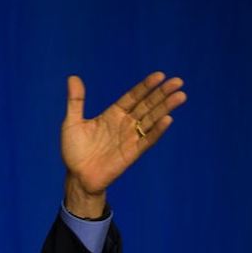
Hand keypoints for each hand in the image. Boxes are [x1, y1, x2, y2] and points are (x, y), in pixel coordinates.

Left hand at [61, 72, 185, 217]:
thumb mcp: (71, 122)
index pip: (133, 97)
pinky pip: (147, 140)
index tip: (159, 75)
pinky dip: (157, 130)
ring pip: (151, 120)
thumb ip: (75, 101)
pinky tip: (167, 119)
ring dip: (165, 108)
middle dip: (162, 94)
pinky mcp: (132, 153)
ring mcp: (130, 138)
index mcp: (113, 114)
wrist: (77, 177)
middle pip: (147, 105)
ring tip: (180, 96)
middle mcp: (124, 124)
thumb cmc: (74, 151)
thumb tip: (73, 77)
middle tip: (178, 81)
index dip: (145, 87)